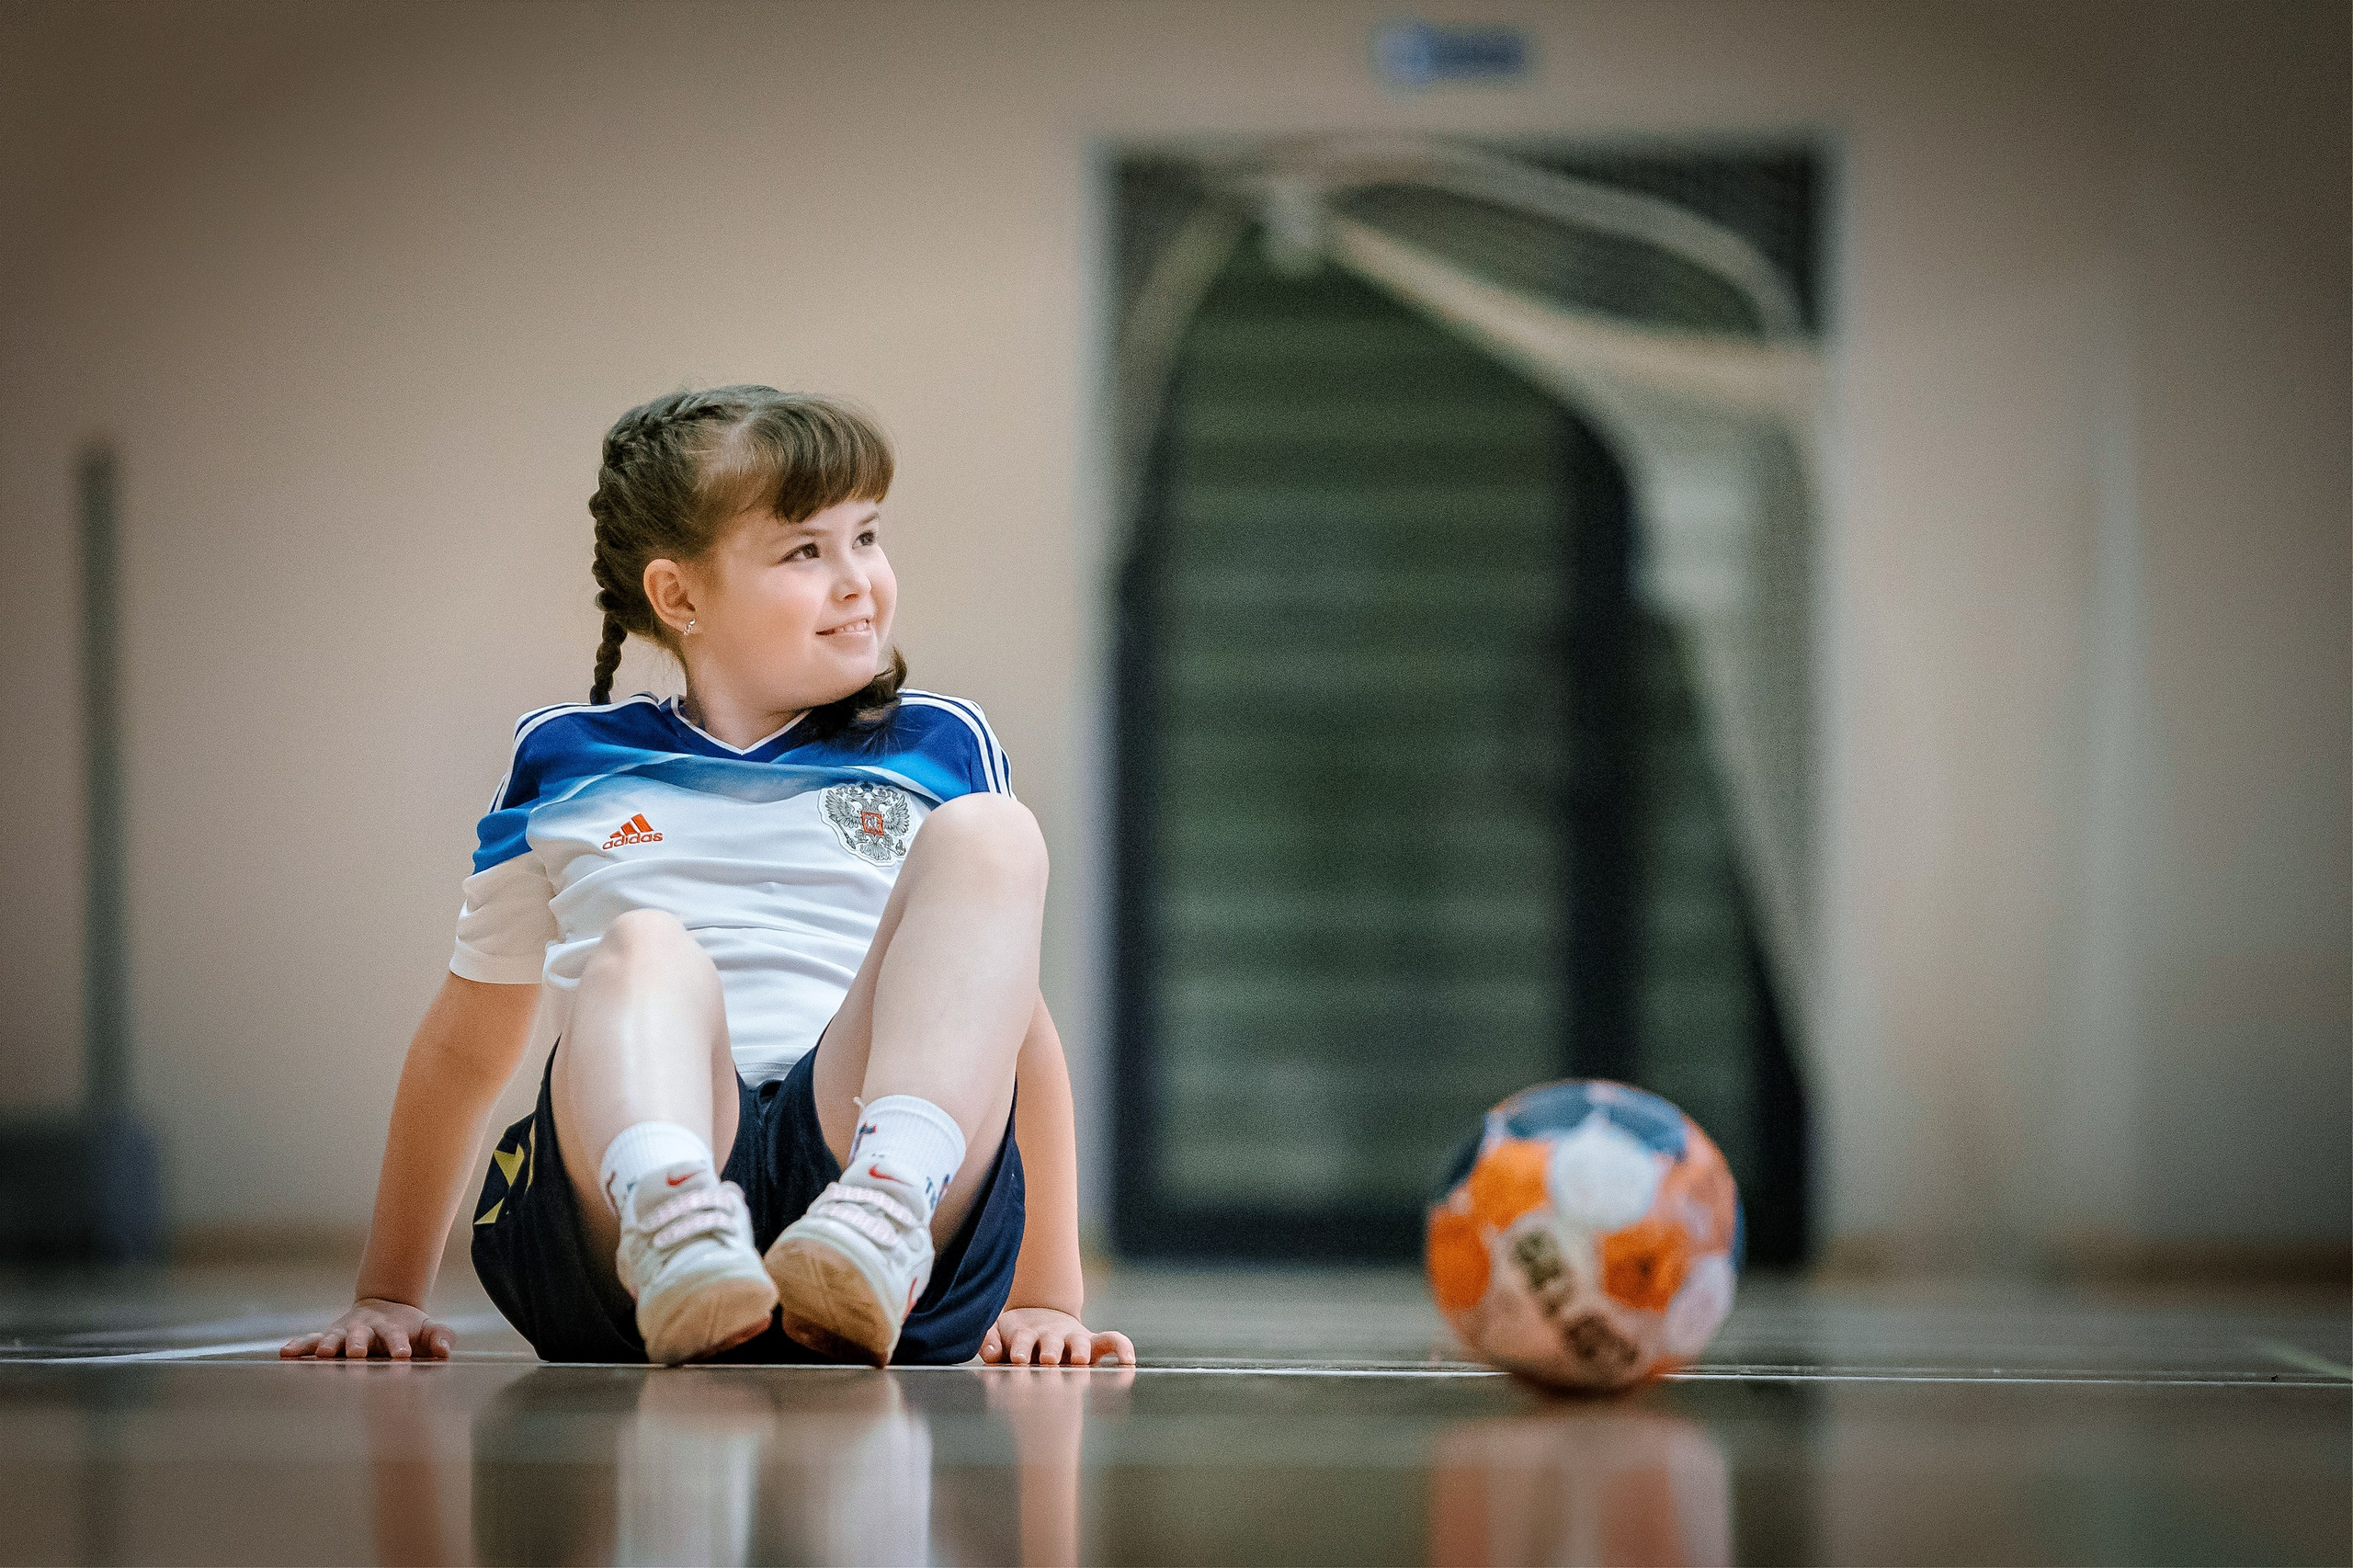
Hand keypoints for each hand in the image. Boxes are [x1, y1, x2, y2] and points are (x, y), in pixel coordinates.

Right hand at [281, 1298, 451, 1360]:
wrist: (385, 1308)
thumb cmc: (410, 1329)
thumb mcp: (428, 1329)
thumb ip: (440, 1337)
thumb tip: (445, 1350)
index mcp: (390, 1328)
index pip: (395, 1336)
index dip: (399, 1345)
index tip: (402, 1355)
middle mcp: (364, 1329)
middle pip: (361, 1336)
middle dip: (358, 1345)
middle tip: (357, 1355)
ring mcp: (344, 1332)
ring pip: (334, 1337)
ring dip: (327, 1345)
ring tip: (322, 1354)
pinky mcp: (328, 1338)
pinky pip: (311, 1341)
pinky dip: (299, 1346)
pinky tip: (286, 1352)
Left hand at [980, 1306, 1133, 1366]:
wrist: (1041, 1315)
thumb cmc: (1016, 1335)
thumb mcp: (1000, 1333)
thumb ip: (990, 1341)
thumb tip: (986, 1354)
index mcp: (1026, 1334)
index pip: (1023, 1340)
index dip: (1020, 1348)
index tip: (1017, 1358)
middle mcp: (1051, 1336)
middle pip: (1051, 1342)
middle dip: (1050, 1350)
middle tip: (1048, 1359)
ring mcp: (1073, 1339)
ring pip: (1079, 1342)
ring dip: (1079, 1351)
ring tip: (1080, 1360)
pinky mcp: (1091, 1344)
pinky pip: (1111, 1341)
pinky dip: (1122, 1347)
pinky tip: (1128, 1361)